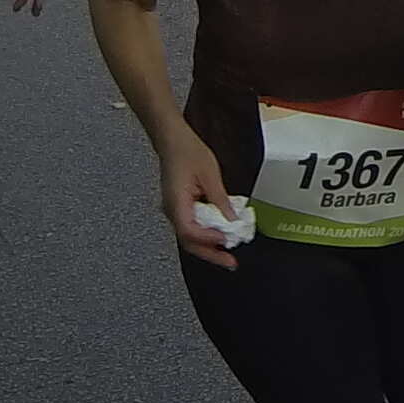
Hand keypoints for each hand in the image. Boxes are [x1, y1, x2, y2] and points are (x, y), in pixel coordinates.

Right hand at [160, 134, 242, 270]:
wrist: (172, 140)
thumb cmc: (187, 151)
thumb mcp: (210, 174)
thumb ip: (220, 200)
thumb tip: (232, 220)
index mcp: (175, 201)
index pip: (189, 230)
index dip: (208, 238)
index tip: (226, 239)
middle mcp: (171, 210)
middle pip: (189, 241)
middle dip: (210, 254)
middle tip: (230, 262)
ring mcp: (175, 210)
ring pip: (191, 237)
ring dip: (209, 246)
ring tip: (228, 253)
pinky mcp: (180, 207)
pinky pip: (193, 226)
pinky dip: (207, 233)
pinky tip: (221, 235)